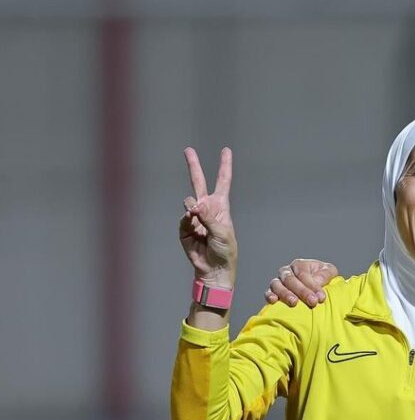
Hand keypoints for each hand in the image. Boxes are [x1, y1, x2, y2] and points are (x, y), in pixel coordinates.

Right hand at [179, 147, 236, 286]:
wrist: (214, 269)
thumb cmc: (225, 251)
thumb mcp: (222, 233)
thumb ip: (208, 217)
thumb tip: (193, 204)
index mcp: (221, 207)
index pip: (223, 182)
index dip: (224, 166)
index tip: (226, 150)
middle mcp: (207, 208)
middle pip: (199, 182)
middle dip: (193, 166)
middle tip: (188, 150)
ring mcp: (195, 217)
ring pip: (189, 202)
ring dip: (192, 207)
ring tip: (196, 215)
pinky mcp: (185, 227)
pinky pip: (183, 219)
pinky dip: (187, 221)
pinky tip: (192, 226)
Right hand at [265, 258, 337, 307]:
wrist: (314, 289)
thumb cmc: (322, 278)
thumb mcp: (329, 272)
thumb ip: (326, 274)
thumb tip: (318, 282)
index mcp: (299, 265)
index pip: (304, 274)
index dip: (312, 285)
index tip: (321, 297)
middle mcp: (287, 272)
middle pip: (290, 279)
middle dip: (302, 291)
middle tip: (312, 302)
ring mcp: (278, 282)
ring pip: (277, 285)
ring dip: (285, 294)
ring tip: (294, 302)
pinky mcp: (273, 292)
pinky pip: (268, 292)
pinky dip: (269, 295)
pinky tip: (273, 301)